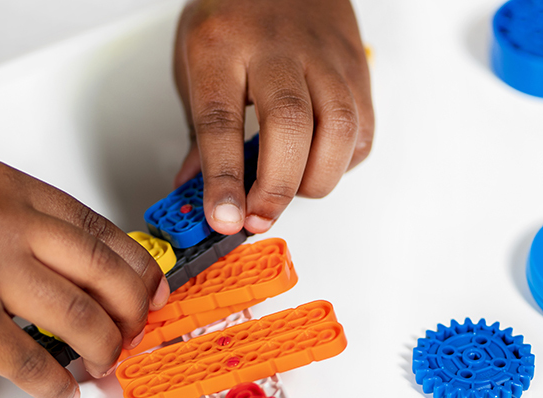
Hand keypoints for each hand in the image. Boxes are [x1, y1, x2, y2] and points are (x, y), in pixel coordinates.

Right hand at [0, 160, 167, 397]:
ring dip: (102, 350)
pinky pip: (30, 361)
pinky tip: (59, 392)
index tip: (147, 291)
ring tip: (101, 365)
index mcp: (6, 186)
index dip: (133, 267)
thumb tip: (67, 268)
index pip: (97, 227)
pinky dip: (54, 384)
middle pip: (104, 269)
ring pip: (80, 317)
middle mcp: (3, 219)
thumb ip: (14, 223)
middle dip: (132, 312)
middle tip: (134, 334)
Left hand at [173, 0, 373, 233]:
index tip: (222, 219)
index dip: (223, 180)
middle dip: (277, 187)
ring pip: (341, 126)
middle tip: (258, 217)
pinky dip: (343, 161)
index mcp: (221, 47)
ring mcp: (322, 54)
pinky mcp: (356, 65)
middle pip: (290, 125)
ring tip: (290, 193)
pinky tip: (318, 165)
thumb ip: (197, 131)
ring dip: (316, 178)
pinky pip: (363, 126)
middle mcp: (275, 48)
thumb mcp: (192, 62)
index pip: (221, 122)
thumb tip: (194, 189)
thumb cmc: (231, 15)